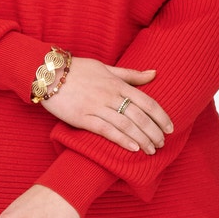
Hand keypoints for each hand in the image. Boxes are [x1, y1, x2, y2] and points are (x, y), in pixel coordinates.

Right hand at [44, 57, 172, 152]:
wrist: (48, 73)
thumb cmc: (77, 69)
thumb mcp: (106, 67)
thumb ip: (131, 74)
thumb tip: (154, 73)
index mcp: (118, 83)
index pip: (147, 101)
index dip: (161, 116)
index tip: (170, 128)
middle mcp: (110, 95)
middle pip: (139, 116)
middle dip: (154, 132)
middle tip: (162, 144)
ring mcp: (96, 107)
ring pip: (126, 125)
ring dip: (142, 139)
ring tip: (151, 150)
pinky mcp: (82, 118)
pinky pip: (106, 130)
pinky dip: (121, 140)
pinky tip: (133, 148)